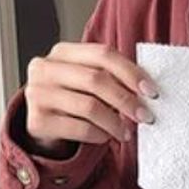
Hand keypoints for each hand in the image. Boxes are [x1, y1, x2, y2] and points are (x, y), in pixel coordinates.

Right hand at [23, 43, 156, 155]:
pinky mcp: (37, 121)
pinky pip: (79, 128)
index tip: (151, 91)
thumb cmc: (73, 98)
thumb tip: (146, 92)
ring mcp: (37, 94)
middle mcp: (45, 68)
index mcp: (62, 52)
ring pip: (89, 106)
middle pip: (96, 80)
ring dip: (115, 122)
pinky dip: (99, 135)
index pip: (102, 54)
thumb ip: (110, 77)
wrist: (44, 123)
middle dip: (126, 100)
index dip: (130, 72)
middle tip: (145, 116)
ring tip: (126, 132)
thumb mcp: (87, 80)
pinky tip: (105, 137)